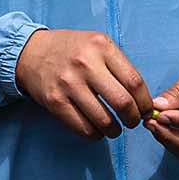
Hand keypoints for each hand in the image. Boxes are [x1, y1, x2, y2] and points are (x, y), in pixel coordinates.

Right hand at [16, 28, 153, 141]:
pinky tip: (97, 129)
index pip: (134, 81)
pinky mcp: (55, 101)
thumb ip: (118, 65)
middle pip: (122, 102)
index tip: (146, 110)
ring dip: (115, 130)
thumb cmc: (72, 49)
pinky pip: (83, 128)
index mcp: (101, 46)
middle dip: (133, 119)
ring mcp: (69, 83)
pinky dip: (95, 135)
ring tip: (114, 128)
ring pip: (104, 120)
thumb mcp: (97, 44)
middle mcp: (86, 63)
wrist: (32, 52)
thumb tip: (143, 98)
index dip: (145, 102)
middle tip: (133, 122)